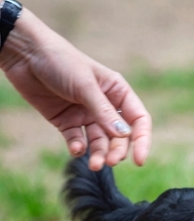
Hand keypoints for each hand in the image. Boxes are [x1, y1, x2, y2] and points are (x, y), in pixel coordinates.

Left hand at [0, 10, 150, 169]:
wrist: (24, 55)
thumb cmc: (60, 61)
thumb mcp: (85, 86)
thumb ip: (104, 112)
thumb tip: (125, 136)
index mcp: (117, 92)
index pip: (138, 120)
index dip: (142, 140)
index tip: (139, 160)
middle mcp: (105, 106)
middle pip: (120, 136)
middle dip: (117, 151)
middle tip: (110, 162)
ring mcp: (86, 115)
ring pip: (100, 142)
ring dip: (99, 154)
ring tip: (95, 165)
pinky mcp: (67, 122)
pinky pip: (78, 140)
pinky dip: (79, 147)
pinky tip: (76, 149)